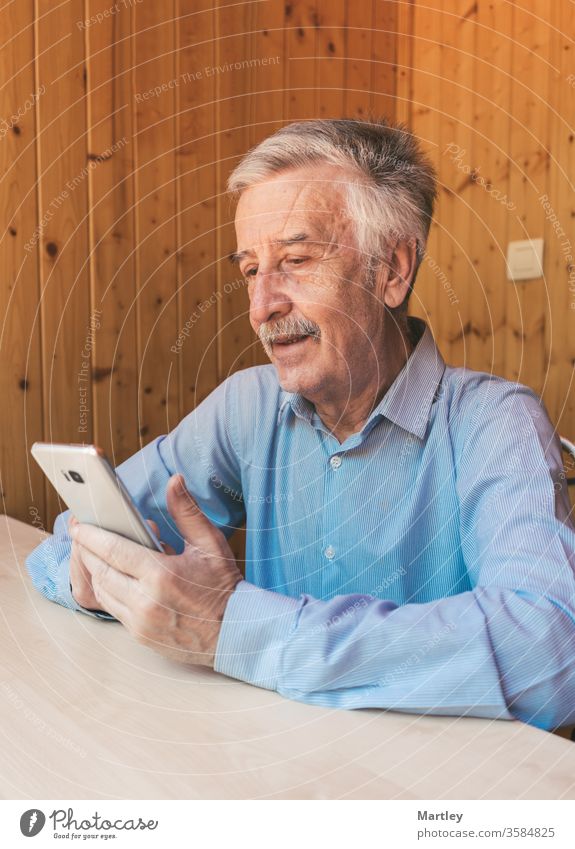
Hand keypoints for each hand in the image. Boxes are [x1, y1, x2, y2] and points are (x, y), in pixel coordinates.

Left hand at [70, 475, 242, 666]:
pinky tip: (114, 576)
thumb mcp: (210, 543)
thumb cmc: (223, 586)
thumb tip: (174, 480)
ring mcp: (140, 621)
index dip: (91, 536)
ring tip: (97, 554)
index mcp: (161, 575)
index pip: (113, 551)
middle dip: (88, 552)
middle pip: (101, 571)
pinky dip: (108, 590)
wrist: (234, 632)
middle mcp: (146, 601)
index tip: (79, 525)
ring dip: (96, 571)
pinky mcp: (139, 635)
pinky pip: (112, 609)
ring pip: (102, 592)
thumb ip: (186, 511)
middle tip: (82, 536)